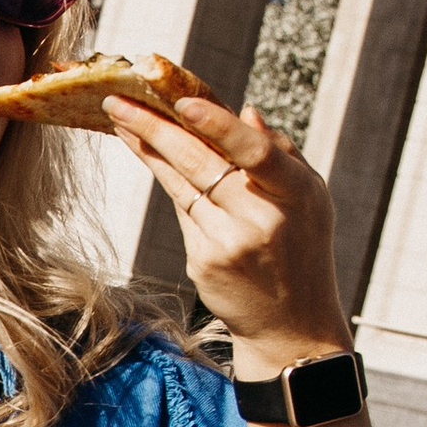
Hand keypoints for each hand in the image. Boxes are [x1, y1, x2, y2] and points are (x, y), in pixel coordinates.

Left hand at [103, 85, 351, 370]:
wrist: (291, 325)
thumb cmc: (300, 247)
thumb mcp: (307, 198)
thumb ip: (279, 154)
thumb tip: (245, 112)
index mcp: (297, 193)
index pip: (254, 152)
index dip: (217, 125)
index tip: (181, 102)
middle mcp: (263, 219)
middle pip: (201, 163)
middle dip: (156, 127)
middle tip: (119, 101)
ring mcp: (230, 243)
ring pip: (182, 183)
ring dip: (149, 148)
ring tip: (121, 119)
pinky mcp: (205, 261)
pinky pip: (182, 210)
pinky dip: (167, 179)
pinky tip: (148, 154)